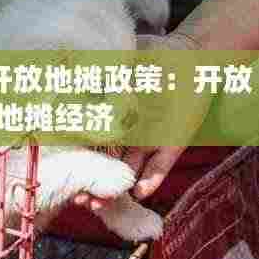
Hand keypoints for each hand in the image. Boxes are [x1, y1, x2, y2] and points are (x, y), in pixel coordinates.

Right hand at [74, 32, 212, 210]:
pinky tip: (141, 193)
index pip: (90, 142)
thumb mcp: (122, 63)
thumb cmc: (154, 55)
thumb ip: (102, 77)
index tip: (64, 174)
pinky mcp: (172, 145)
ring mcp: (149, 141)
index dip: (78, 159)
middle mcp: (127, 133)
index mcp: (112, 115)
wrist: (194, 56)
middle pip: (106, 163)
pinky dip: (152, 179)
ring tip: (101, 204)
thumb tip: (68, 86)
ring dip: (117, 189)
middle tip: (79, 201)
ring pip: (130, 170)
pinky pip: (160, 165)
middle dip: (93, 183)